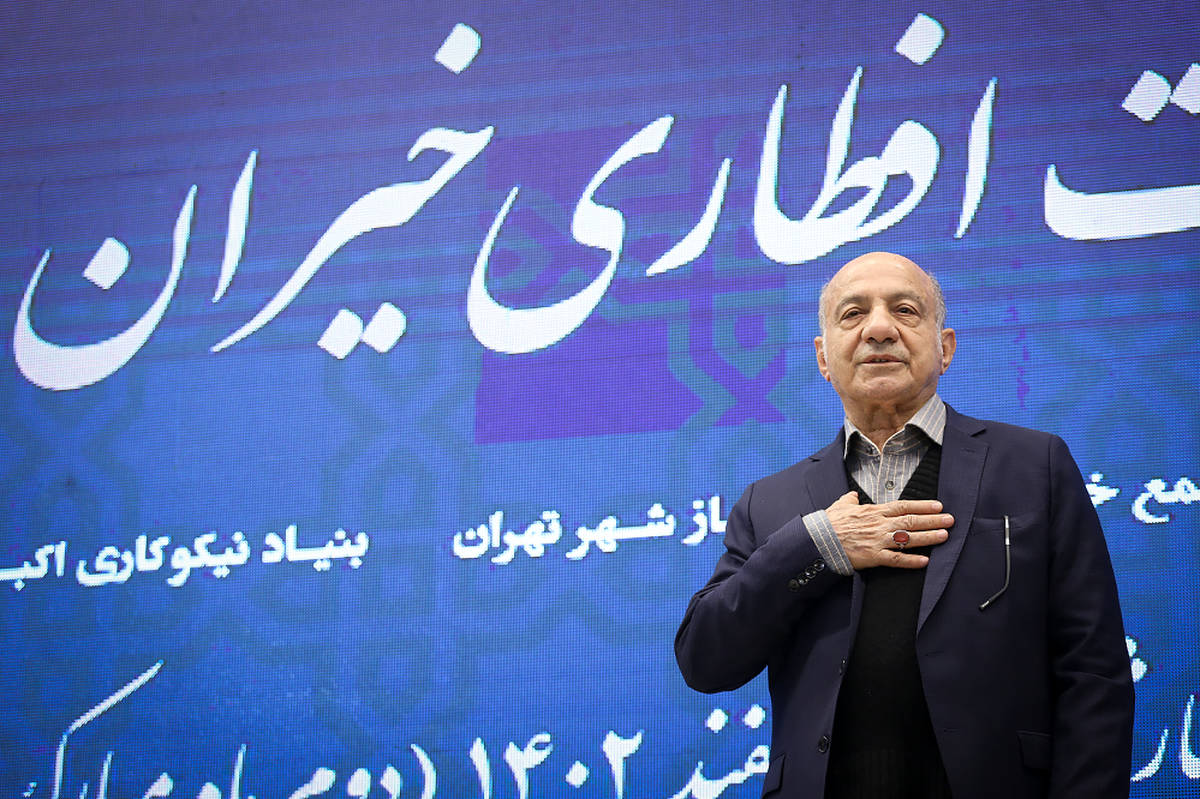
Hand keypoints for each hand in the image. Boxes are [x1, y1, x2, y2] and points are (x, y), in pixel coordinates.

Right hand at [826, 491, 952, 569]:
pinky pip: (896, 559)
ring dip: (928, 537)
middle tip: (950, 520)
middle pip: (911, 520)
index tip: (938, 506)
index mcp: (873, 511)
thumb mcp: (840, 506)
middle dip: (932, 520)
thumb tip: (852, 495)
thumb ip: (850, 500)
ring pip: (907, 538)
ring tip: (944, 536)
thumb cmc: (828, 523)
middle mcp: (879, 524)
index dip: (922, 506)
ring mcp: (877, 541)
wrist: (818, 540)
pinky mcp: (873, 557)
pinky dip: (911, 561)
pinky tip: (925, 561)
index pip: (903, 506)